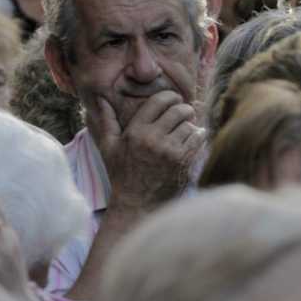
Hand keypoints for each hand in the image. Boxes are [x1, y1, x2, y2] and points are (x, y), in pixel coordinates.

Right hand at [89, 91, 205, 210]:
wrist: (137, 204)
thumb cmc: (122, 174)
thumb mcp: (109, 147)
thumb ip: (107, 121)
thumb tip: (102, 100)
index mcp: (135, 132)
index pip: (159, 101)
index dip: (170, 96)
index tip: (173, 99)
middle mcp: (153, 139)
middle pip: (178, 110)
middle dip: (184, 109)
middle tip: (184, 112)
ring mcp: (170, 151)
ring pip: (189, 124)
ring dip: (190, 125)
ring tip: (186, 129)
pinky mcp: (183, 162)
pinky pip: (198, 138)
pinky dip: (198, 136)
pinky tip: (193, 138)